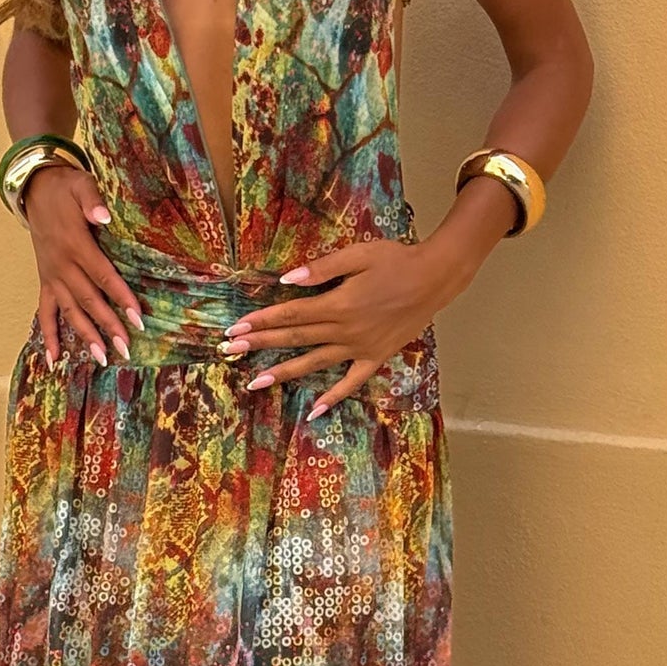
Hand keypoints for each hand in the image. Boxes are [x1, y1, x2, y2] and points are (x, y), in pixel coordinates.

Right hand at [20, 163, 144, 367]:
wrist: (35, 190)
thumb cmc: (65, 188)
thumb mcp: (80, 184)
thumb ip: (92, 201)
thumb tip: (104, 217)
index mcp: (75, 244)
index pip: (103, 276)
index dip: (120, 297)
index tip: (138, 318)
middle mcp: (62, 265)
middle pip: (88, 300)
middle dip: (107, 325)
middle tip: (125, 348)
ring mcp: (51, 275)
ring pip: (69, 310)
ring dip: (84, 335)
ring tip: (101, 358)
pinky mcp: (45, 280)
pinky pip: (44, 311)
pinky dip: (48, 335)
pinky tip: (54, 359)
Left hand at [216, 237, 457, 417]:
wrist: (435, 278)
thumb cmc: (396, 261)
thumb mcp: (358, 255)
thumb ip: (322, 269)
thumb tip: (287, 281)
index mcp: (337, 304)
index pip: (290, 314)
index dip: (261, 321)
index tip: (236, 327)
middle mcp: (345, 331)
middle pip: (295, 338)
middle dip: (261, 344)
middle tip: (231, 351)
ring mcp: (360, 348)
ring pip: (315, 362)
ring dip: (284, 372)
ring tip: (256, 383)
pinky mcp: (376, 357)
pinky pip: (352, 381)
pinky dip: (335, 397)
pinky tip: (316, 410)